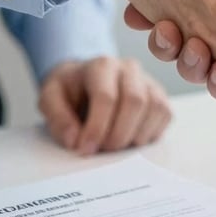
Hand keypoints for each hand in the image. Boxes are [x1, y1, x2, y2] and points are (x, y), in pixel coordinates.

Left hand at [38, 57, 171, 153]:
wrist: (84, 81)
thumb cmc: (69, 91)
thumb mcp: (50, 99)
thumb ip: (57, 117)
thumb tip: (75, 140)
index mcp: (101, 65)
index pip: (106, 96)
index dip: (97, 128)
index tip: (85, 149)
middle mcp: (129, 68)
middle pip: (135, 101)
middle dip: (118, 134)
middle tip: (102, 150)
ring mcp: (148, 80)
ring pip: (154, 108)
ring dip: (135, 136)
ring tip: (114, 145)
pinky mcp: (160, 95)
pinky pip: (165, 114)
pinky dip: (150, 133)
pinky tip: (130, 139)